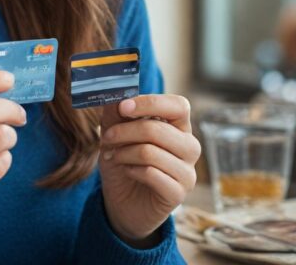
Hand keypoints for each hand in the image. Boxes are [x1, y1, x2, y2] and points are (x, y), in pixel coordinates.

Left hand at [99, 95, 200, 247]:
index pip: (178, 105)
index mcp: (179, 126)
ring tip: (113, 156)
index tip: (123, 107)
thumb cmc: (124, 161)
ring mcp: (187, 171)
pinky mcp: (178, 193)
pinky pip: (151, 174)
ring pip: (151, 152)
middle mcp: (189, 147)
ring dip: (124, 152)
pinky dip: (131, 169)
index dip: (150, 103)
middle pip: (158, 129)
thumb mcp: (115, 132)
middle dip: (125, 131)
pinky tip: (127, 171)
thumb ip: (116, 112)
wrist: (123, 202)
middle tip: (106, 137)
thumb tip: (115, 94)